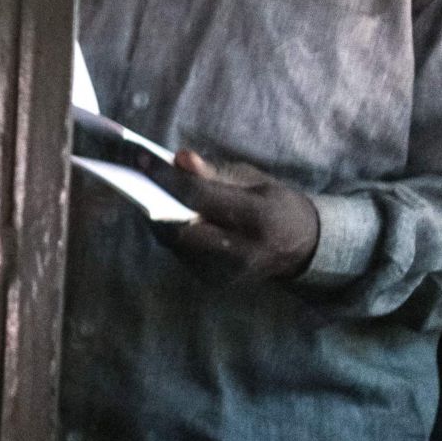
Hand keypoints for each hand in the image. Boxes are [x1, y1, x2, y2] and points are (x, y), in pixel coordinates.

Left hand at [150, 150, 320, 283]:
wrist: (301, 246)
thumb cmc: (274, 203)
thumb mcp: (252, 179)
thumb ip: (214, 172)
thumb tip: (180, 158)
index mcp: (258, 219)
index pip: (201, 198)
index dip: (168, 177)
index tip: (142, 158)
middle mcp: (243, 252)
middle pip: (181, 228)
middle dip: (156, 202)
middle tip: (140, 178)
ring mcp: (229, 273)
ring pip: (176, 244)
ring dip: (159, 218)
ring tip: (149, 193)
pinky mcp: (216, 282)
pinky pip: (182, 255)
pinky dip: (172, 233)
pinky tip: (168, 215)